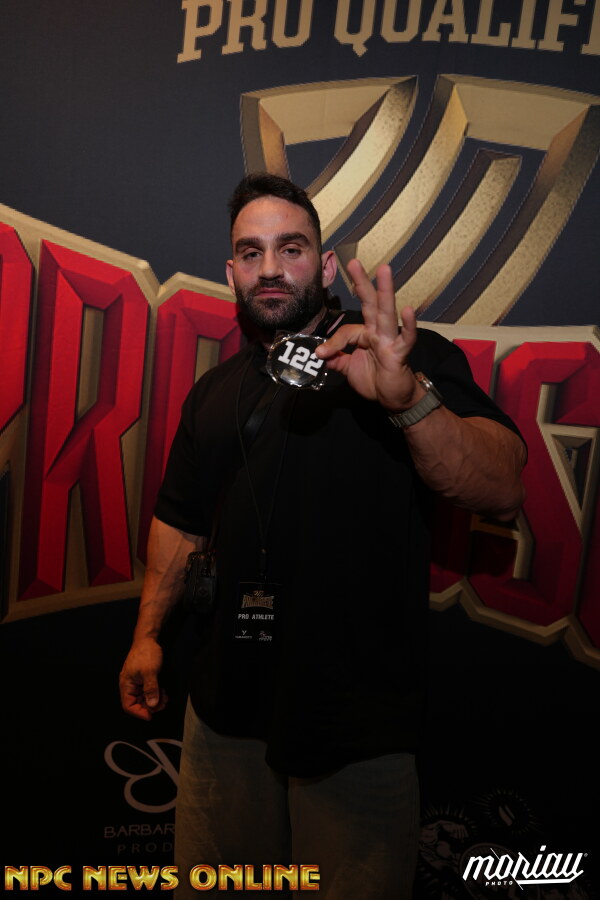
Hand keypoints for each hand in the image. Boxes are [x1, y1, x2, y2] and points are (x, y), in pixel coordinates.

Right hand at [119, 637, 167, 720]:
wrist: (148, 639)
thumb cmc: (146, 653)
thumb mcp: (150, 672)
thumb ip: (151, 689)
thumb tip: (152, 705)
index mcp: (126, 685)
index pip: (128, 706)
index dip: (139, 713)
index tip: (151, 715)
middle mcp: (129, 685)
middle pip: (137, 703)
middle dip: (150, 706)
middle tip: (163, 705)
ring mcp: (136, 682)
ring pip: (144, 698)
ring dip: (154, 700)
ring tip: (165, 699)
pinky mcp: (143, 679)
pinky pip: (148, 691)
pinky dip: (155, 693)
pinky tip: (164, 693)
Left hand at [316, 259, 420, 410]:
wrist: (393, 398)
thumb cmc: (375, 379)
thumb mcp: (349, 369)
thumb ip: (336, 359)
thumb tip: (320, 354)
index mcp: (365, 334)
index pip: (346, 331)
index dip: (333, 343)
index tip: (321, 354)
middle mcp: (378, 332)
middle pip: (369, 304)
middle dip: (362, 283)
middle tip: (353, 262)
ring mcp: (391, 340)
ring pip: (386, 312)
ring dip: (385, 291)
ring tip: (385, 270)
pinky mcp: (401, 352)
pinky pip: (406, 337)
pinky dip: (408, 325)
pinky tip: (409, 310)